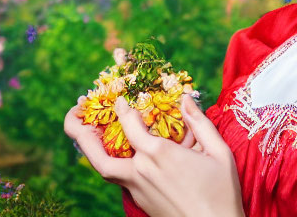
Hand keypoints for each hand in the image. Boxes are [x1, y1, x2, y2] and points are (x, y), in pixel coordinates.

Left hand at [64, 93, 244, 216]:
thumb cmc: (222, 193)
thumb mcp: (219, 153)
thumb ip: (200, 123)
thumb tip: (185, 99)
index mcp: (159, 154)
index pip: (129, 123)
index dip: (122, 106)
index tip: (121, 96)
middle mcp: (141, 170)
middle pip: (98, 152)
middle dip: (79, 130)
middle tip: (74, 112)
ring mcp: (137, 188)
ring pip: (103, 168)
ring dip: (89, 148)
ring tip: (84, 130)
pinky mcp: (140, 200)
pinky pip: (118, 177)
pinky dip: (111, 160)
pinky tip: (117, 150)